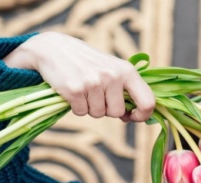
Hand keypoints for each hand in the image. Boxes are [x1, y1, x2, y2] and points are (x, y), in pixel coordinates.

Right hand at [3, 32, 154, 121]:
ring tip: (84, 89)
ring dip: (90, 107)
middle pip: (117, 112)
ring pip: (98, 114)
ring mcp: (93, 83)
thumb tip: (134, 116)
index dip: (142, 115)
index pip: (147, 101)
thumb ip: (127, 89)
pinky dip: (76, 107)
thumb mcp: (113, 68)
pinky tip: (73, 91)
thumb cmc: (88, 63)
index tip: (132, 116)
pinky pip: (81, 112)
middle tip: (97, 94)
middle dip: (107, 109)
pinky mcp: (75, 90)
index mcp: (127, 71)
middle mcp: (112, 76)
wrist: (54, 48)